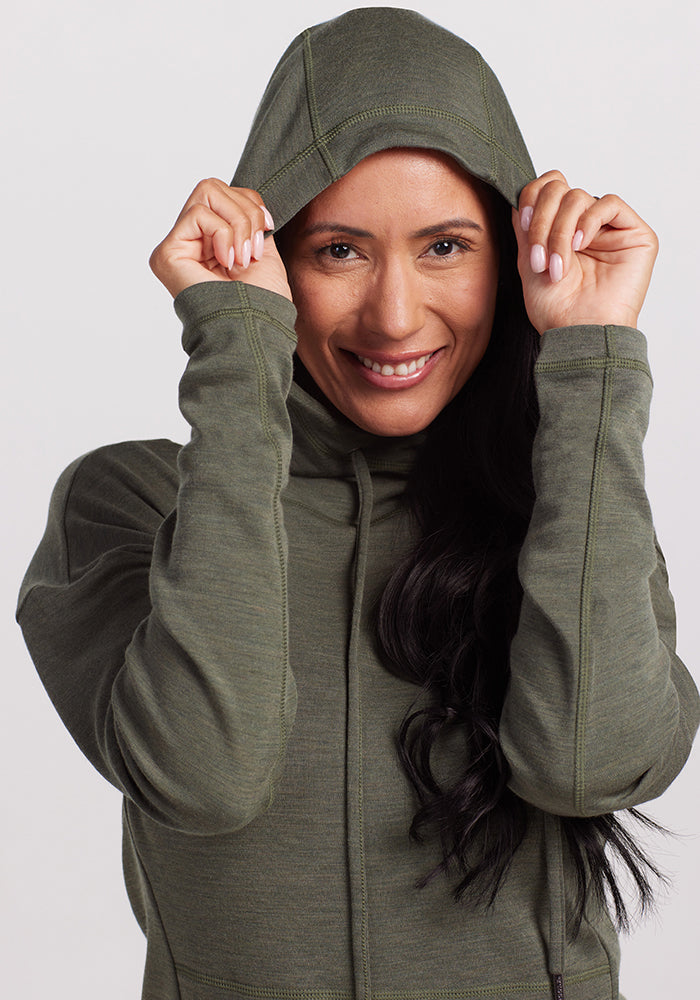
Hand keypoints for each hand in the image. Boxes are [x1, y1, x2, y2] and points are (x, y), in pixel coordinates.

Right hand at [149, 178, 291, 301]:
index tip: (267, 231)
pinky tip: (226, 261)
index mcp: (212, 243)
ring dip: (237, 223)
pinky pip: (198, 214)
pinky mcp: (167, 253)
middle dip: (245, 212)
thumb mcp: (263, 248)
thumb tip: (248, 199)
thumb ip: (249, 220)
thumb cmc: (262, 301)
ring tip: (240, 258)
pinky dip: (222, 234)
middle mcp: (191, 243)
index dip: (252, 206)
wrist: (255, 328)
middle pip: (214, 187)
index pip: (226, 194)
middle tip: (252, 249)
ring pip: (207, 192)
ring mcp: (177, 247)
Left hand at [511, 170, 657, 334]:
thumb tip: (522, 194)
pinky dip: (589, 220)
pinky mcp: (635, 234)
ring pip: (579, 196)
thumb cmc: (555, 308)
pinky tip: (581, 244)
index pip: (547, 189)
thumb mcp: (528, 261)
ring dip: (560, 230)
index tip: (524, 225)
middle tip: (538, 255)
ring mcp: (609, 229)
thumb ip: (526, 226)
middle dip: (542, 220)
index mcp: (560, 230)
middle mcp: (584, 226)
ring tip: (558, 264)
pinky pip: (609, 203)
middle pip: (559, 189)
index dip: (532, 198)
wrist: (578, 332)